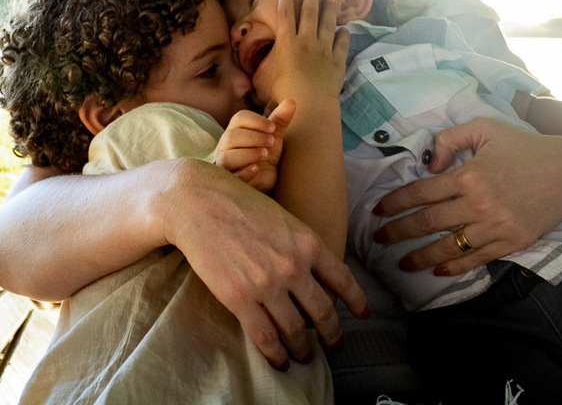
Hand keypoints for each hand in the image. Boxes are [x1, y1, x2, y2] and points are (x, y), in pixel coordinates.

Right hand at [163, 159, 369, 368]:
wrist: (198, 202)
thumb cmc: (237, 202)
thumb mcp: (282, 217)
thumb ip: (300, 244)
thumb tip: (313, 272)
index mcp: (308, 242)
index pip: (342, 279)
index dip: (356, 301)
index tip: (363, 314)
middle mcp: (293, 266)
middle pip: (323, 311)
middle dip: (332, 333)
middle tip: (335, 343)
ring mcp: (267, 284)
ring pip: (295, 329)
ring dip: (303, 348)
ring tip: (304, 356)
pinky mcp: (239, 298)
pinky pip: (265, 336)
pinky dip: (276, 354)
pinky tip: (280, 361)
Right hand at [215, 100, 293, 191]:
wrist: (265, 181)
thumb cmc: (265, 155)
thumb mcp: (273, 136)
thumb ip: (279, 120)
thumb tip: (291, 101)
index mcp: (236, 130)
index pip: (239, 118)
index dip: (256, 121)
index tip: (272, 127)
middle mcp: (226, 146)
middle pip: (231, 136)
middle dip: (253, 137)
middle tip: (271, 142)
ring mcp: (225, 164)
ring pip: (227, 156)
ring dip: (248, 154)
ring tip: (265, 154)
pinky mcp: (230, 181)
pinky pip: (231, 177)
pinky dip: (243, 172)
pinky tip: (257, 169)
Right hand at [255, 0, 348, 109]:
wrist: (309, 105)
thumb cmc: (281, 94)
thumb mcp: (262, 80)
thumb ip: (261, 68)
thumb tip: (254, 65)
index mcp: (286, 43)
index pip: (284, 15)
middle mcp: (306, 41)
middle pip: (309, 12)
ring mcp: (324, 50)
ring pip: (328, 23)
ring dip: (330, 9)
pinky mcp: (337, 62)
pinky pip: (342, 43)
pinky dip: (344, 34)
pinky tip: (345, 29)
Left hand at [370, 118, 561, 277]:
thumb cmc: (525, 148)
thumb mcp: (486, 129)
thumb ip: (452, 139)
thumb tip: (429, 163)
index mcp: (469, 174)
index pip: (421, 192)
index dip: (395, 203)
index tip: (377, 211)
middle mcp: (479, 204)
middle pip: (428, 222)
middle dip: (398, 232)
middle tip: (379, 240)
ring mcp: (496, 227)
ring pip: (449, 246)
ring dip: (421, 257)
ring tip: (402, 264)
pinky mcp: (512, 243)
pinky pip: (476, 259)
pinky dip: (455, 267)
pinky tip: (438, 271)